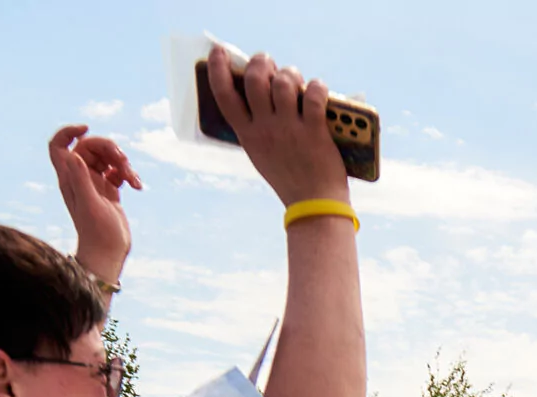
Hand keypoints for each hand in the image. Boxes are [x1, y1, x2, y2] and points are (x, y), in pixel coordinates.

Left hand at [49, 125, 140, 284]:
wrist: (108, 252)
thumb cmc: (96, 232)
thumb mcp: (89, 204)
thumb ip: (80, 179)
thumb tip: (74, 154)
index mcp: (69, 177)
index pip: (59, 145)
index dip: (68, 132)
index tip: (87, 129)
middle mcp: (80, 177)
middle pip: (90, 147)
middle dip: (110, 149)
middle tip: (124, 162)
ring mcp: (95, 183)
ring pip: (107, 159)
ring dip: (123, 164)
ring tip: (134, 181)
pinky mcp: (109, 191)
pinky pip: (118, 172)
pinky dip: (128, 175)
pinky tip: (137, 187)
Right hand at [204, 44, 351, 207]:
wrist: (315, 204)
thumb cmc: (290, 178)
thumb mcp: (261, 153)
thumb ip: (256, 127)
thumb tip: (261, 96)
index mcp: (247, 135)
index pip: (223, 94)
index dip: (218, 68)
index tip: (219, 51)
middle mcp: (265, 129)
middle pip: (254, 80)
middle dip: (261, 63)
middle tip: (269, 62)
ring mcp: (289, 129)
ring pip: (283, 84)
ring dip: (290, 73)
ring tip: (295, 77)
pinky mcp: (314, 132)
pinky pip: (313, 97)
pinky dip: (316, 86)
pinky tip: (318, 87)